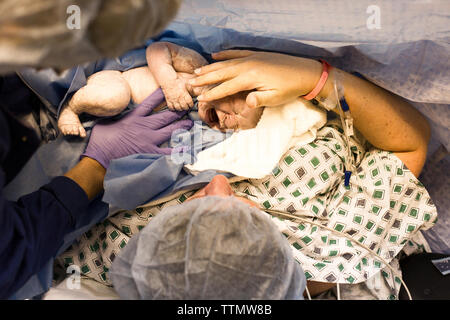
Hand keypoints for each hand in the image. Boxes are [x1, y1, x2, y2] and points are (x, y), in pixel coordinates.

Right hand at [82, 88, 192, 168]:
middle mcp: (144, 126)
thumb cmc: (100, 140)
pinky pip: (168, 151)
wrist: (99, 157)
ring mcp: (148, 140)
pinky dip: (179, 150)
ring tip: (190, 123)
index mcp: (134, 117)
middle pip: (165, 116)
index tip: (169, 90)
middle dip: (178, 110)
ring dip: (182, 126)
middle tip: (187, 106)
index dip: (161, 95)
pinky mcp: (149, 152)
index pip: (150, 102)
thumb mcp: (108, 121)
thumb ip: (119, 116)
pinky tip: (187, 148)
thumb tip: (119, 112)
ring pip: (170, 130)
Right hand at [161, 76, 193, 110]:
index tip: (191, 104)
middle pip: (184, 107)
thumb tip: (195, 94)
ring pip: (178, 108)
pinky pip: (171, 107)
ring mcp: (173, 99)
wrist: (168, 79)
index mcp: (184, 93)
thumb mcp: (186, 83)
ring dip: (181, 109)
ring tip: (182, 107)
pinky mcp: (168, 100)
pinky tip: (175, 107)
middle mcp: (179, 98)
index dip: (191, 104)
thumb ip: (191, 90)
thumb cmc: (178, 81)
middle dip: (186, 107)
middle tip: (187, 106)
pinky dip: (173, 108)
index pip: (190, 102)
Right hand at [190, 50, 321, 107]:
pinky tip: (215, 55)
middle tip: (191, 83)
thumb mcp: (275, 98)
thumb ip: (259, 100)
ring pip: (226, 62)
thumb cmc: (290, 88)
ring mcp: (251, 58)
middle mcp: (248, 65)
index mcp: (251, 78)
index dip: (212, 93)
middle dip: (205, 78)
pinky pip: (236, 53)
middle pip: (222, 72)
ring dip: (211, 67)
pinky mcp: (256, 55)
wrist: (305, 72)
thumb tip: (246, 103)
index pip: (226, 87)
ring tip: (198, 71)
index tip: (200, 98)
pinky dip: (225, 54)